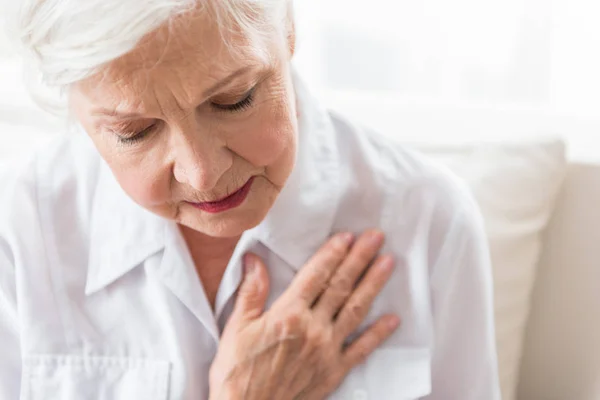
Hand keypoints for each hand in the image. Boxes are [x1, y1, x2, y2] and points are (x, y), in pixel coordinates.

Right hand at [209, 230, 399, 399]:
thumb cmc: (237, 372)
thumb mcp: (236, 328)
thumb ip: (250, 291)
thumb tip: (254, 260)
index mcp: (288, 314)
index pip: (316, 275)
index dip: (333, 253)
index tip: (348, 236)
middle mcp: (312, 328)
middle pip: (340, 286)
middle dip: (359, 258)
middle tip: (376, 237)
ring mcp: (327, 350)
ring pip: (355, 310)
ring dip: (373, 284)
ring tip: (388, 263)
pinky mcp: (334, 371)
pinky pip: (361, 349)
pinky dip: (378, 333)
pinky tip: (392, 319)